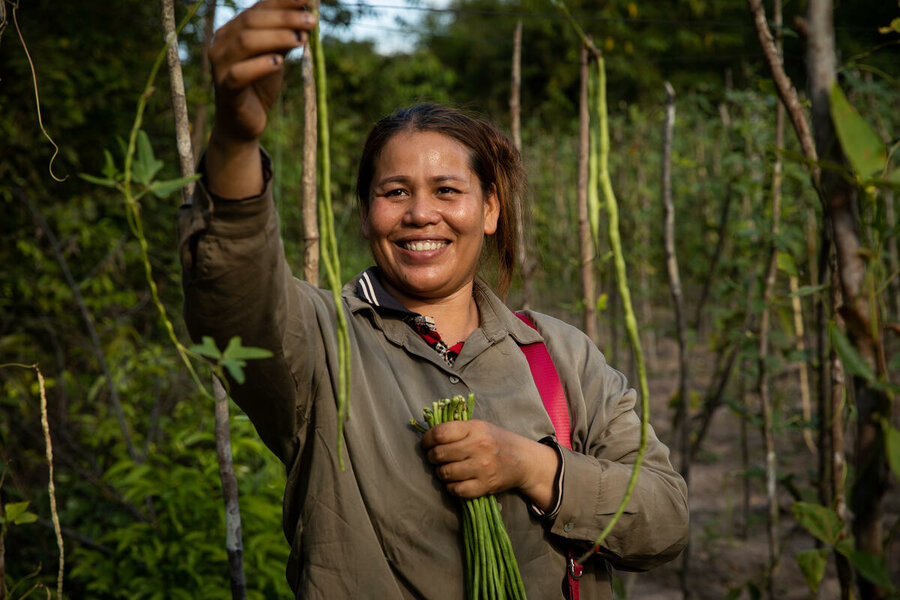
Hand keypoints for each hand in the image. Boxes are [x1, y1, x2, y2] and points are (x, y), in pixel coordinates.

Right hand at [209, 0, 315, 143]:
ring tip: (302, 39)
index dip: (284, 2)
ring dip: (277, 37)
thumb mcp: (275, 56)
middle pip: (252, 20)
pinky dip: (260, 66)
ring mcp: (220, 65)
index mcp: (232, 30)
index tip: (311, 0)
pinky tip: (279, 63)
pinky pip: (240, 73)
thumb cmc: (258, 85)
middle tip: (312, 21)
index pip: (258, 8)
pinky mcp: (225, 89)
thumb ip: (286, 37)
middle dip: (285, 18)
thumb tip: (309, 13)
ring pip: (246, 42)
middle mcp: (221, 42)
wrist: (242, 123)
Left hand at [421, 420, 559, 510]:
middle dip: (432, 457)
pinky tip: (455, 482)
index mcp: (475, 429)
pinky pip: (456, 490)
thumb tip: (429, 436)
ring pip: (445, 473)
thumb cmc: (496, 441)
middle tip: (435, 458)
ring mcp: (482, 467)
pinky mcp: (485, 486)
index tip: (426, 444)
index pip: (440, 433)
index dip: (427, 439)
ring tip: (446, 469)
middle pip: (439, 454)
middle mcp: (478, 447)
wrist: (523, 460)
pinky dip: (451, 487)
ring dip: (441, 472)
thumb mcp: (480, 427)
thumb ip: (457, 430)